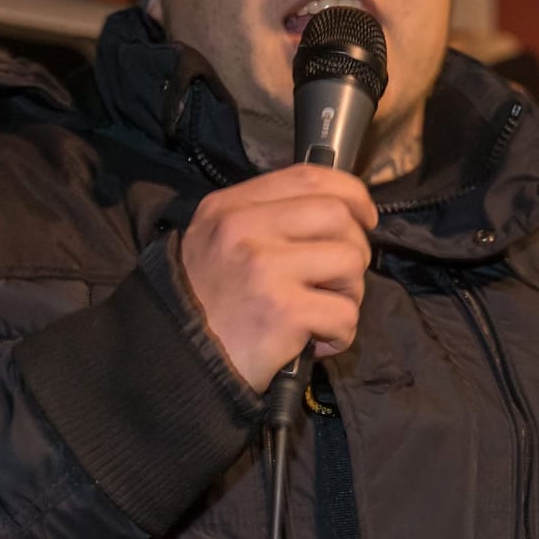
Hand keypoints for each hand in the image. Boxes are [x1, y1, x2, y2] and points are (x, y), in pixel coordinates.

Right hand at [178, 164, 377, 390]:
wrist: (174, 362)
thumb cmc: (206, 306)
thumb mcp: (218, 242)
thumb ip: (267, 220)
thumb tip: (340, 213)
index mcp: (230, 207)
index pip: (308, 177)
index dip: (351, 194)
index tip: (364, 218)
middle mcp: (243, 228)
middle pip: (338, 216)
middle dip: (354, 251)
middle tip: (338, 282)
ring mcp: (263, 267)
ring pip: (350, 261)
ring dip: (350, 294)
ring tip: (323, 314)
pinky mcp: (282, 310)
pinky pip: (345, 313)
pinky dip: (341, 334)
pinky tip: (317, 342)